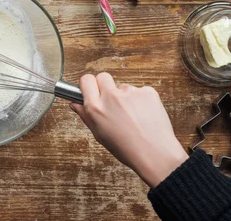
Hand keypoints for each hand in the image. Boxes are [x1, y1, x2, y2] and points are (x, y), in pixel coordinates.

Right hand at [70, 73, 187, 187]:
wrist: (156, 155)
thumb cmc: (127, 149)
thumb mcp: (99, 135)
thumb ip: (86, 116)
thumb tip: (75, 104)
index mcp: (96, 108)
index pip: (86, 80)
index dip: (88, 84)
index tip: (91, 89)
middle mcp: (111, 97)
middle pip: (102, 76)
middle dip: (105, 85)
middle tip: (111, 101)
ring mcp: (130, 93)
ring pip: (123, 87)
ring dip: (125, 97)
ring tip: (133, 117)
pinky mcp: (147, 92)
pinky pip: (140, 91)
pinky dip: (141, 100)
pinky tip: (143, 115)